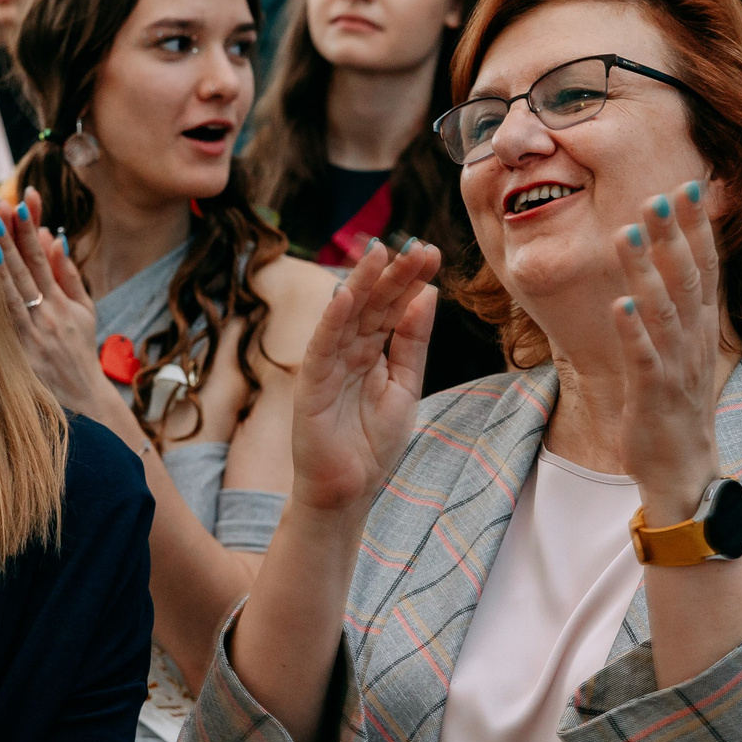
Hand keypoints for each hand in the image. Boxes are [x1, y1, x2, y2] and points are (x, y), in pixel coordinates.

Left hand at [0, 190, 122, 420]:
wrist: (83, 396)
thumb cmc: (80, 348)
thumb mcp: (85, 310)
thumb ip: (70, 275)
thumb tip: (56, 238)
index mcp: (64, 302)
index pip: (44, 258)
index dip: (30, 231)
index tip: (20, 204)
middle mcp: (49, 314)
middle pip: (26, 269)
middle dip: (11, 237)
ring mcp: (34, 333)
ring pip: (13, 292)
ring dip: (0, 262)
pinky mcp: (21, 352)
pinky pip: (4, 320)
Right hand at [287, 239, 439, 512]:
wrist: (348, 492)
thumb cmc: (372, 445)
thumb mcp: (404, 388)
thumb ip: (412, 344)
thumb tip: (427, 296)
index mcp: (371, 353)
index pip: (391, 308)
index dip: (409, 282)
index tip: (432, 254)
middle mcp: (347, 352)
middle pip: (372, 305)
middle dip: (393, 275)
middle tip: (417, 248)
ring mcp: (327, 366)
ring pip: (345, 317)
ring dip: (361, 284)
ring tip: (380, 253)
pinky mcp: (310, 386)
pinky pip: (321, 347)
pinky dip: (331, 320)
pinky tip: (345, 295)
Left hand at [612, 181, 726, 523]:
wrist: (684, 469)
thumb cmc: (677, 402)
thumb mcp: (683, 347)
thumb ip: (680, 303)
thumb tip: (673, 260)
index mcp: (700, 326)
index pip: (704, 266)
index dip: (698, 226)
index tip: (690, 184)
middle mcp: (693, 339)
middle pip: (688, 278)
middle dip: (674, 236)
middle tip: (659, 195)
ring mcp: (676, 366)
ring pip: (662, 311)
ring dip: (645, 271)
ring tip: (627, 235)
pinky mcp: (654, 394)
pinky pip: (644, 358)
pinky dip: (633, 331)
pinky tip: (619, 305)